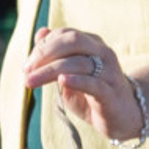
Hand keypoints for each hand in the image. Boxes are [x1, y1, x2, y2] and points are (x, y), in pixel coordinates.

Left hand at [23, 25, 138, 148]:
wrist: (122, 117)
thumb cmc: (92, 94)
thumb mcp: (70, 73)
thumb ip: (55, 55)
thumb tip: (40, 32)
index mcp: (93, 44)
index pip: (65, 35)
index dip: (43, 46)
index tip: (27, 64)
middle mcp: (103, 53)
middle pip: (73, 42)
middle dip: (45, 52)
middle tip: (26, 69)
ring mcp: (109, 72)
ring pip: (79, 63)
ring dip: (50, 71)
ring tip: (30, 81)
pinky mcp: (111, 93)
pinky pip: (93, 83)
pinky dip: (76, 80)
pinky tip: (62, 81)